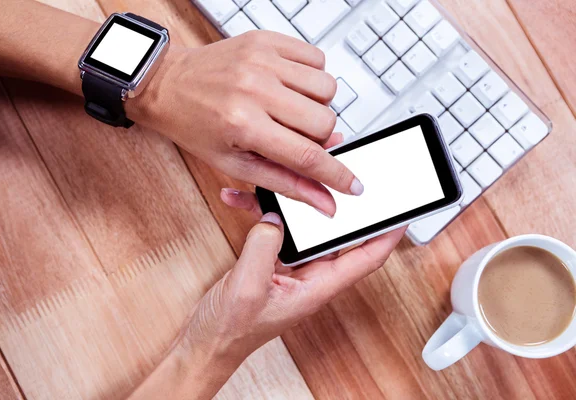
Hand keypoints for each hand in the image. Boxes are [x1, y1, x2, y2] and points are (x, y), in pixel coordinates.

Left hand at [129, 31, 363, 216]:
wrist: (167, 84)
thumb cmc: (194, 125)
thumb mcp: (235, 165)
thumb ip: (285, 182)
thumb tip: (323, 200)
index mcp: (243, 124)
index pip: (307, 155)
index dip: (336, 175)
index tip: (352, 185)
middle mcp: (255, 88)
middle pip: (324, 121)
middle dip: (318, 138)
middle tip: (293, 136)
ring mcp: (262, 59)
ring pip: (327, 89)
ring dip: (315, 105)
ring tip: (287, 109)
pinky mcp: (267, 39)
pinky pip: (317, 59)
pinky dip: (310, 77)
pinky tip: (288, 86)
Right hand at [178, 192, 404, 371]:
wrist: (209, 340)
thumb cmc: (232, 328)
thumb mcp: (248, 286)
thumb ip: (264, 246)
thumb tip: (274, 217)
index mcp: (317, 288)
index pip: (366, 259)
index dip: (388, 236)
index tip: (402, 212)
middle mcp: (311, 277)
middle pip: (341, 237)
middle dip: (346, 206)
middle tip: (349, 177)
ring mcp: (292, 268)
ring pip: (307, 229)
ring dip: (297, 204)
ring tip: (289, 179)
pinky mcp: (272, 261)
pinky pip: (278, 231)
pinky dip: (265, 215)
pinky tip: (248, 201)